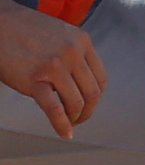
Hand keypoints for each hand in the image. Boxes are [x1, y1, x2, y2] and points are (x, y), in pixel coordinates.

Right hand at [0, 7, 104, 139]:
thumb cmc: (24, 31)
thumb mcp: (59, 35)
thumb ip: (73, 54)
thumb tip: (79, 81)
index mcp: (82, 42)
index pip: (100, 78)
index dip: (95, 97)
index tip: (88, 106)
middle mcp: (73, 53)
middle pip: (92, 93)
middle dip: (87, 111)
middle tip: (79, 119)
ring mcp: (54, 66)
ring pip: (76, 102)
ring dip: (75, 118)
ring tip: (69, 124)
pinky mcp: (34, 80)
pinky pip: (55, 109)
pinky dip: (62, 124)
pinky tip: (65, 133)